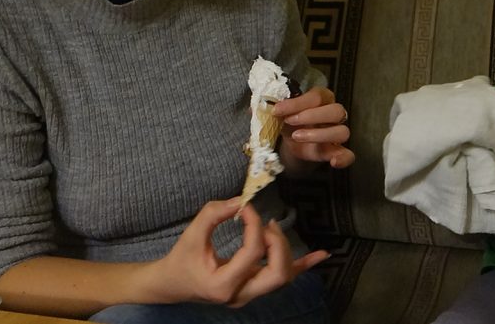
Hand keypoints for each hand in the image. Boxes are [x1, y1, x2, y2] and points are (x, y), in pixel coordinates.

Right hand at [157, 199, 328, 306]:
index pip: (252, 253)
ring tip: (273, 227)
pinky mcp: (255, 288)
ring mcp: (250, 295)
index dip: (254, 226)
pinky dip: (303, 265)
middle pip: (278, 274)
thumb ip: (214, 214)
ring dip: (286, 249)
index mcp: (223, 285)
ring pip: (284, 277)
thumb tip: (241, 200)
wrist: (173, 285)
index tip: (246, 208)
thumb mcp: (191, 235)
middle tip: (265, 223)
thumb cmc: (181, 260)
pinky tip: (321, 255)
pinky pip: (285, 277)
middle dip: (277, 243)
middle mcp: (241, 295)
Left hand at [272, 86, 354, 169]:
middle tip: (289, 121)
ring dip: (320, 135)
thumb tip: (266, 107)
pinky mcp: (336, 151)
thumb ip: (278, 109)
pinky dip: (343, 158)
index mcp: (322, 99)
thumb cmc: (289, 122)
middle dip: (311, 116)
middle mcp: (333, 114)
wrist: (290, 144)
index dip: (298, 102)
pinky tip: (333, 161)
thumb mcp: (282, 113)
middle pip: (336, 111)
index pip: (317, 96)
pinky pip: (349, 155)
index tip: (278, 110)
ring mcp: (336, 133)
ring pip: (342, 132)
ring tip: (297, 137)